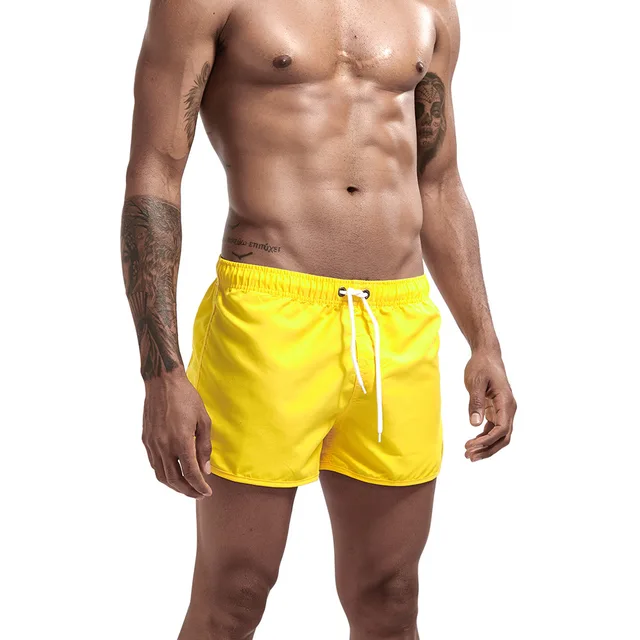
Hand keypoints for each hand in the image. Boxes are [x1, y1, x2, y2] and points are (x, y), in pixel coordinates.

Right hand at [142, 370, 212, 497]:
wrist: (162, 382)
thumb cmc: (187, 398)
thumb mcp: (203, 420)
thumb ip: (204, 447)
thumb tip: (205, 470)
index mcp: (181, 441)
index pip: (191, 474)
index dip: (200, 486)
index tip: (207, 492)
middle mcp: (164, 446)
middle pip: (175, 480)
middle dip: (188, 491)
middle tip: (199, 494)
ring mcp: (152, 444)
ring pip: (161, 475)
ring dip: (175, 486)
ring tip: (187, 487)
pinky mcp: (146, 440)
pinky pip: (154, 464)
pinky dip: (164, 474)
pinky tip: (174, 473)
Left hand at [463, 349, 516, 461]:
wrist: (487, 356)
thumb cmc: (481, 366)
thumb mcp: (475, 382)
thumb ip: (475, 403)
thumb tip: (474, 424)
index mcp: (506, 402)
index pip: (501, 429)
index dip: (487, 441)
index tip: (470, 446)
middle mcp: (509, 409)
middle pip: (503, 437)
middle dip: (488, 449)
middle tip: (469, 457)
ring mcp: (504, 410)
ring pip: (500, 436)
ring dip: (486, 447)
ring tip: (469, 455)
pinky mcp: (497, 410)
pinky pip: (494, 429)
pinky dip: (484, 438)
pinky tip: (472, 443)